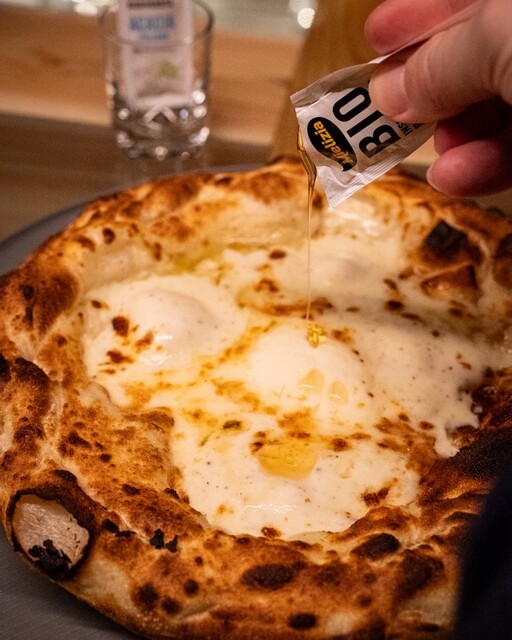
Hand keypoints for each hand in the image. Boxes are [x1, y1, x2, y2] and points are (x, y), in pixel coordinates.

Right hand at [365, 0, 511, 196]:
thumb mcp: (502, 39)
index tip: (378, 37)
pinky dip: (481, 167)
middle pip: (477, 55)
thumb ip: (441, 63)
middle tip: (390, 108)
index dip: (417, 15)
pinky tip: (455, 177)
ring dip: (450, 137)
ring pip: (494, 108)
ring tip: (425, 153)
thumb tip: (387, 91)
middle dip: (429, 86)